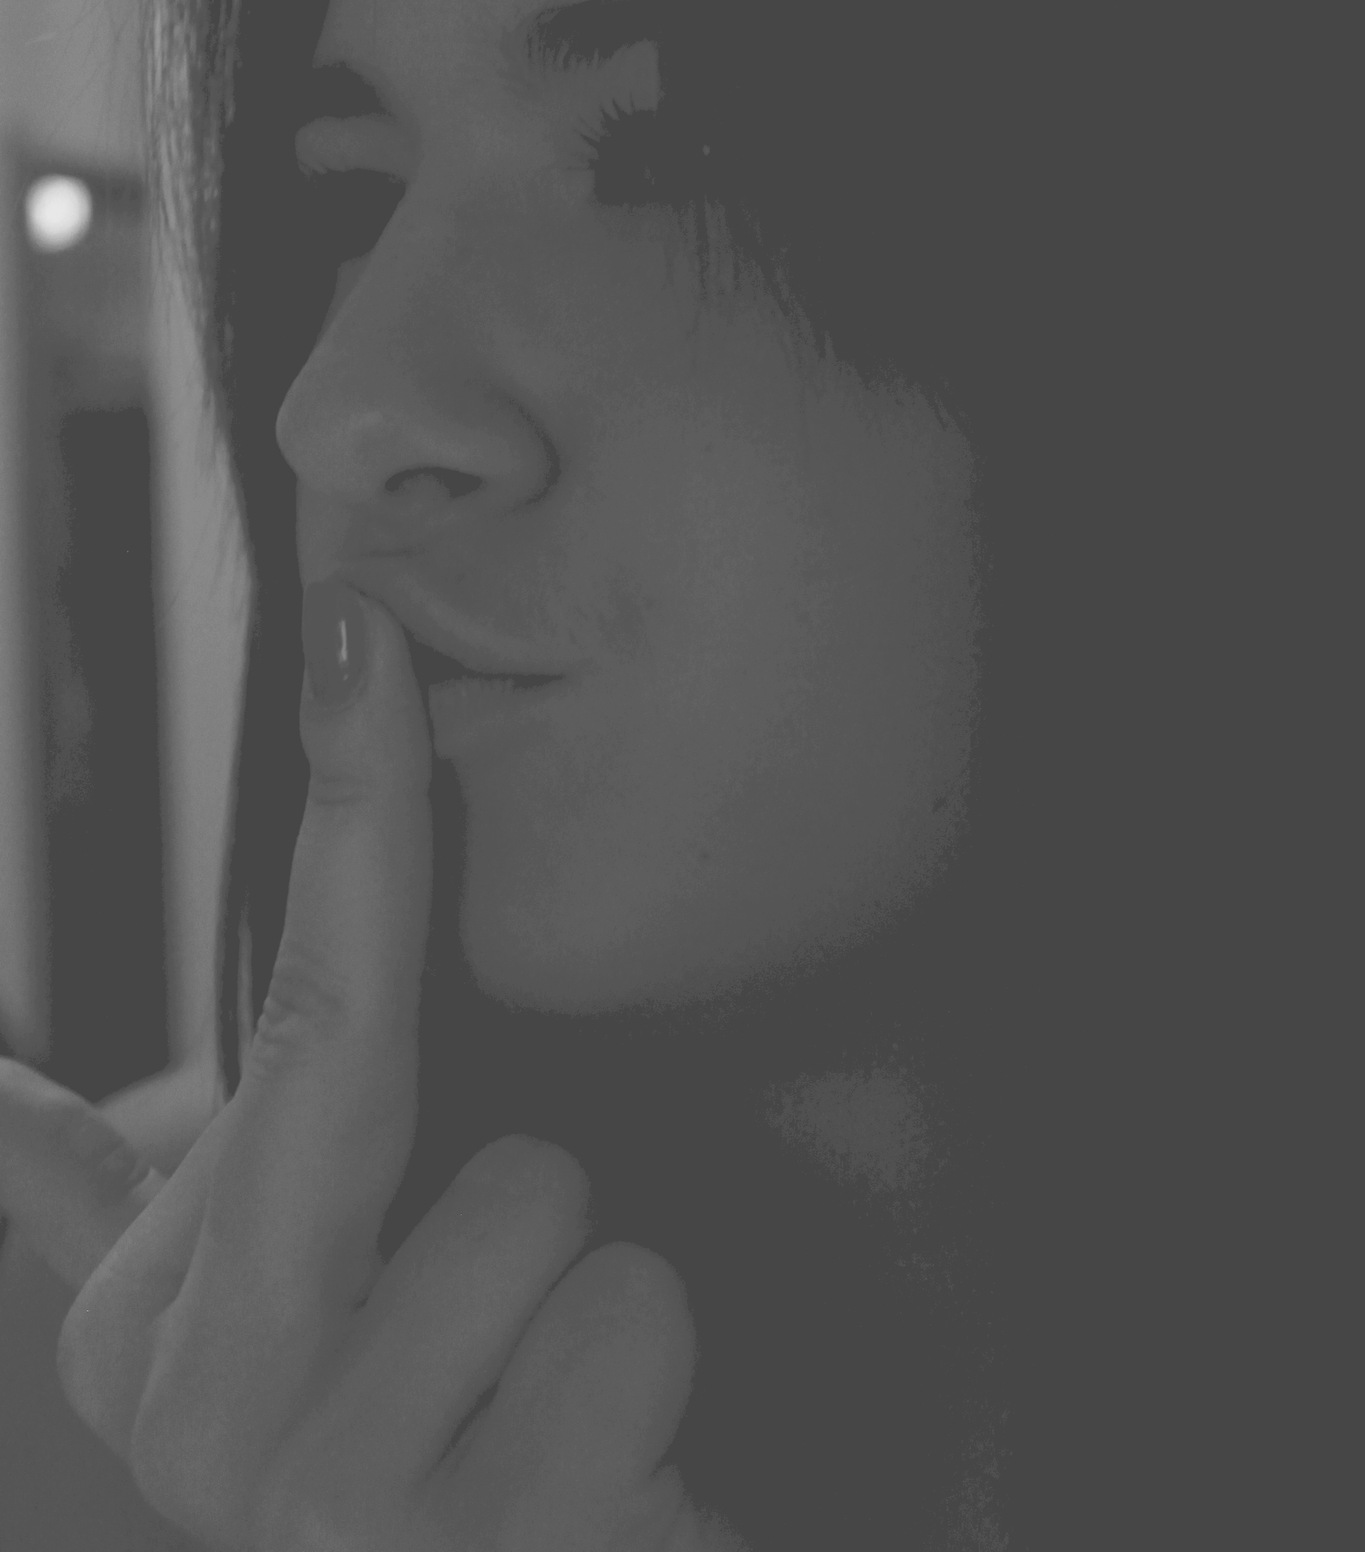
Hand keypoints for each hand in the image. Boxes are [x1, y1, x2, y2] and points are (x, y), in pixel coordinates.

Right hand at [0, 585, 730, 1550]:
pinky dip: (647, 1362)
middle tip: (511, 1219)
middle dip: (456, 1099)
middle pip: (358, 1077)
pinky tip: (601, 1460)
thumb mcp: (266, 1302)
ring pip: (542, 1200)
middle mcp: (201, 1420)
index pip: (278, 1011)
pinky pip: (631, 1318)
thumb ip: (96, 1198)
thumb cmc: (420, 1441)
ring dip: (586, 1276)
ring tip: (544, 1392)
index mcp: (140, 1327)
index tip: (362, 628)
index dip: (344, 800)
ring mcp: (333, 1507)